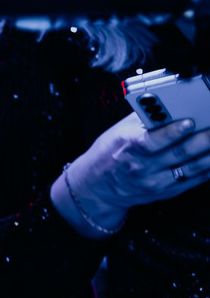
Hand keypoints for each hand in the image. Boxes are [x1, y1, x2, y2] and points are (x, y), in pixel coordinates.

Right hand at [58, 113, 209, 234]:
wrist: (98, 186)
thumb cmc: (110, 152)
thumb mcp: (120, 132)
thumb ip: (145, 119)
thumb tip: (171, 105)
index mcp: (128, 146)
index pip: (153, 139)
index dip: (173, 131)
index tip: (190, 121)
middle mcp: (143, 166)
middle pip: (180, 153)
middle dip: (203, 139)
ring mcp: (157, 182)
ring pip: (192, 168)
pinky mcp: (167, 192)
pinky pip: (195, 180)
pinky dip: (209, 168)